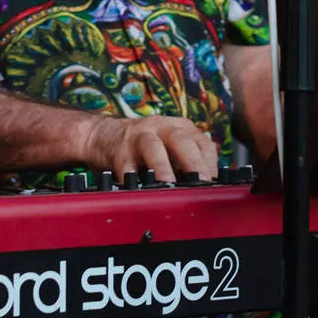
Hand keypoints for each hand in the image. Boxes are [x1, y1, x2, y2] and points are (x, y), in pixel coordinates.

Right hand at [82, 115, 219, 182]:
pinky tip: (138, 189)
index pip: (202, 141)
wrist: (103, 135)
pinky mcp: (119, 152)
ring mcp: (138, 138)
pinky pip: (126, 166)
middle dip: (193, 162)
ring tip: (168, 183)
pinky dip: (132, 179)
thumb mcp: (170, 146)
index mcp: (179, 127)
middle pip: (181, 140)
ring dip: (162, 166)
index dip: (210, 162)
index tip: (214, 182)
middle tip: (201, 183)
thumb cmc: (144, 145)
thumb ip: (188, 161)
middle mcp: (161, 128)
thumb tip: (209, 187)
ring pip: (153, 147)